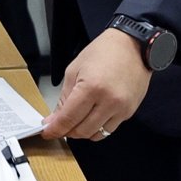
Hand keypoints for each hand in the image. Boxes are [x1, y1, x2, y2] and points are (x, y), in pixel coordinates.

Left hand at [40, 28, 153, 142]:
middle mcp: (109, 101)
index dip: (55, 129)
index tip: (47, 132)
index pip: (69, 118)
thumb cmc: (103, 52)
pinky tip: (91, 117)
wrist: (133, 46)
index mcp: (91, 87)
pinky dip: (97, 128)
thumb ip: (63, 98)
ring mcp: (121, 108)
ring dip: (82, 131)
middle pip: (82, 131)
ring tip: (76, 120)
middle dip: (67, 131)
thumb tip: (54, 119)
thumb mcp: (74, 70)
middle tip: (59, 125)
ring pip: (96, 134)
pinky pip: (109, 129)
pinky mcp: (129, 112)